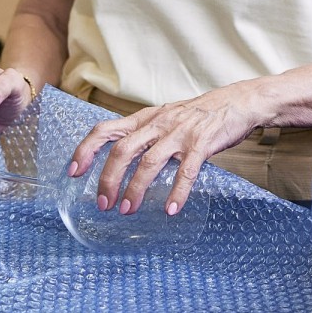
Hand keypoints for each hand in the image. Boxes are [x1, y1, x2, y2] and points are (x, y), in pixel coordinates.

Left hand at [67, 87, 258, 216]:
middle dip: (108, 178)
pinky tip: (171, 210)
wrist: (238, 102)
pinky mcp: (202, 144)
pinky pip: (186, 171)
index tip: (73, 172)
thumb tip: (121, 161)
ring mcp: (180, 133)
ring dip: (136, 189)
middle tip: (103, 204)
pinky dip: (177, 192)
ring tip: (127, 210)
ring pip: (149, 162)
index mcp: (145, 118)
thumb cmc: (198, 114)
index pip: (105, 130)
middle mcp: (158, 123)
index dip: (86, 150)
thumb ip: (144, 134)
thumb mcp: (164, 118)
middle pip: (122, 150)